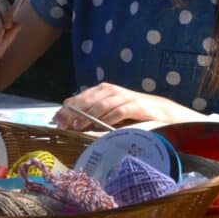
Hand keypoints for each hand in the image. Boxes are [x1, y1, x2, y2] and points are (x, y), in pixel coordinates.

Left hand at [53, 83, 188, 129]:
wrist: (162, 112)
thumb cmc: (133, 112)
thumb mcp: (110, 110)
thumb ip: (93, 112)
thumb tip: (68, 119)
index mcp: (103, 90)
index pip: (80, 97)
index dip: (67, 108)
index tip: (56, 120)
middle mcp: (111, 90)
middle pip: (88, 99)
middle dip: (73, 112)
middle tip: (63, 124)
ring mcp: (124, 97)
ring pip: (101, 104)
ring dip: (87, 116)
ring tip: (76, 127)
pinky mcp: (136, 106)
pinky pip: (119, 111)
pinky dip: (108, 119)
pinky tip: (100, 127)